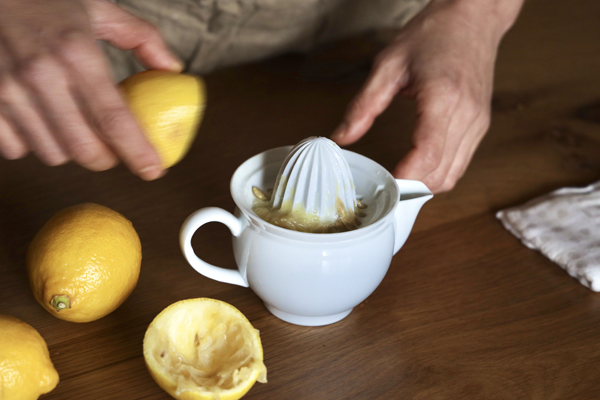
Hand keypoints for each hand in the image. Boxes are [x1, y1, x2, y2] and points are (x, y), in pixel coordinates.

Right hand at [0, 0, 181, 179]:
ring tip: (71, 125)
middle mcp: (41, 74)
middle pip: (84, 149)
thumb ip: (140, 36)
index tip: (153, 170)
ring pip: (52, 153)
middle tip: (112, 149)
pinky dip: (32, 143)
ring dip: (69, 149)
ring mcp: (6, 90)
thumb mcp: (95, 6)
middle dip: (106, 158)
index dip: (138, 152)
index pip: (114, 120)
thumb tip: (172, 67)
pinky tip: (37, 120)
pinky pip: (16, 148)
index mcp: (76, 51)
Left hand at [331, 0, 522, 192]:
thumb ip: (363, 106)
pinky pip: (460, 163)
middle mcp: (466, 116)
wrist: (473, 16)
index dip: (403, 178)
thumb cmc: (433, 34)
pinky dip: (438, 173)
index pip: (426, 156)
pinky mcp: (481, 124)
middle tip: (382, 186)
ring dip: (424, 184)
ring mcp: (478, 123)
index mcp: (443, 99)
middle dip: (410, 187)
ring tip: (397, 180)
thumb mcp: (388, 65)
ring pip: (452, 176)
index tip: (380, 185)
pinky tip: (417, 167)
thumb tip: (340, 138)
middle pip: (440, 174)